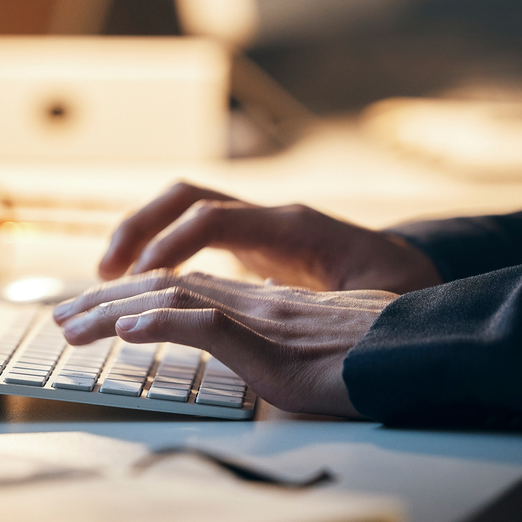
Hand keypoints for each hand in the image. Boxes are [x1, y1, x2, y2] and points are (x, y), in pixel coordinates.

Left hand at [53, 270, 396, 416]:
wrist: (421, 353)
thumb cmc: (374, 358)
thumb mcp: (312, 350)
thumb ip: (274, 350)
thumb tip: (254, 367)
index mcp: (257, 303)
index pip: (180, 289)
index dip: (130, 298)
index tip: (93, 315)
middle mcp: (249, 301)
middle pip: (161, 288)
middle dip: (103, 301)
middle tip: (61, 318)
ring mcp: (257, 318)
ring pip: (168, 301)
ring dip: (111, 314)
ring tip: (71, 329)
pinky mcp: (269, 344)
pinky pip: (205, 327)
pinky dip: (160, 327)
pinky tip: (125, 335)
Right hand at [98, 182, 440, 293]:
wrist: (419, 277)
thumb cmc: (401, 293)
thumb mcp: (377, 302)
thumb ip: (337, 311)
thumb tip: (298, 322)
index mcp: (295, 227)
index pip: (215, 218)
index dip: (171, 246)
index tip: (140, 282)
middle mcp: (270, 217)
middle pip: (187, 198)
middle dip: (137, 231)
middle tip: (102, 278)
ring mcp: (259, 227)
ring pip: (182, 210)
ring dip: (139, 238)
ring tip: (105, 281)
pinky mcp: (253, 246)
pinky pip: (192, 235)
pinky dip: (158, 254)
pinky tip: (137, 290)